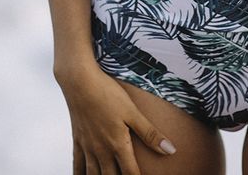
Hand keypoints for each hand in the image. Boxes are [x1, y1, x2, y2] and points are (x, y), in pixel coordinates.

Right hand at [56, 63, 177, 173]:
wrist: (80, 81)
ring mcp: (88, 146)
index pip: (131, 173)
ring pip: (92, 174)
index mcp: (118, 144)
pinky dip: (79, 174)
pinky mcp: (78, 140)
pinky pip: (77, 164)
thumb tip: (170, 150)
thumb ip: (150, 133)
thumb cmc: (107, 94)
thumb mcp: (132, 112)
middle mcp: (101, 150)